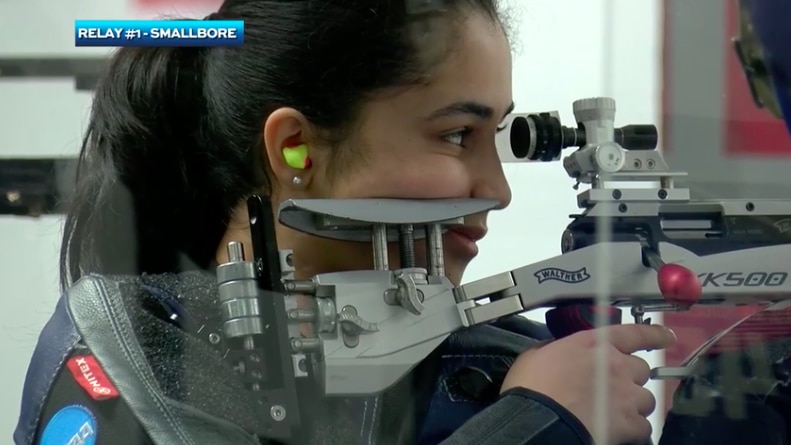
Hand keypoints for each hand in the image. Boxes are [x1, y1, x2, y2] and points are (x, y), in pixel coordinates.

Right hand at [500, 324, 675, 443]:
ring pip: (646, 399)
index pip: (634, 333)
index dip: (654, 335)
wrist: (538, 420)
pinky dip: (634, 429)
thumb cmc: (532, 387)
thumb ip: (554, 348)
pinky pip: (644, 426)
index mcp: (595, 344)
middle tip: (613, 389)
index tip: (667, 337)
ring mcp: (627, 395)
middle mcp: (617, 365)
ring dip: (634, 405)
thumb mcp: (536, 355)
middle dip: (631, 378)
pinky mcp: (630, 423)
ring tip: (616, 413)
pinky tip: (619, 431)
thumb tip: (556, 350)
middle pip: (641, 369)